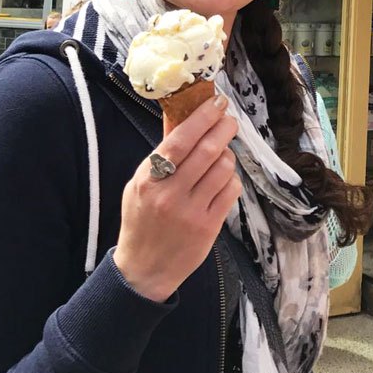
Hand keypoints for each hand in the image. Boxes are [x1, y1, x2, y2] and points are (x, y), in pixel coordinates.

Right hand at [113, 96, 240, 301]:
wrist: (144, 270)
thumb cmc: (141, 220)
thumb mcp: (140, 184)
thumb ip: (162, 153)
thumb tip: (180, 116)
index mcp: (148, 180)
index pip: (179, 140)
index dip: (201, 117)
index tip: (216, 103)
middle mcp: (169, 194)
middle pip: (207, 150)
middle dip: (223, 128)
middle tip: (229, 120)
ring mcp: (191, 212)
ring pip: (224, 168)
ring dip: (228, 155)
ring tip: (221, 155)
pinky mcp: (209, 226)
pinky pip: (231, 190)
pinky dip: (231, 179)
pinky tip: (223, 180)